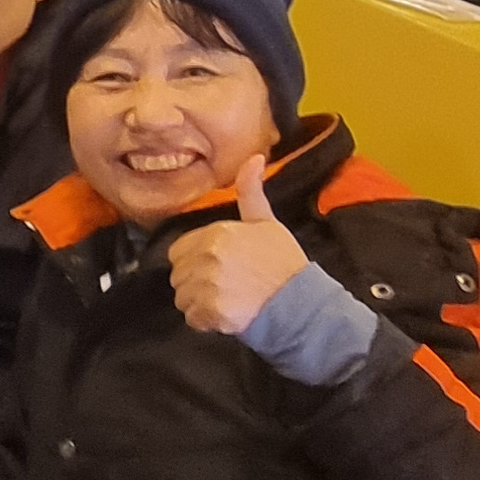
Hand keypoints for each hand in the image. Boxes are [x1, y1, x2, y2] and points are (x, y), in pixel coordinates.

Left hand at [166, 156, 308, 338]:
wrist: (301, 302)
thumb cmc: (284, 262)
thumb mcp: (267, 222)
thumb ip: (251, 191)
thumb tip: (254, 157)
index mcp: (216, 234)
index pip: (179, 250)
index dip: (195, 260)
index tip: (217, 268)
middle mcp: (207, 258)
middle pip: (178, 275)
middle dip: (195, 282)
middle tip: (224, 286)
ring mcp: (208, 286)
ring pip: (183, 298)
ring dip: (199, 303)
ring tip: (227, 301)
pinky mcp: (211, 313)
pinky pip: (192, 319)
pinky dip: (205, 322)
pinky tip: (226, 316)